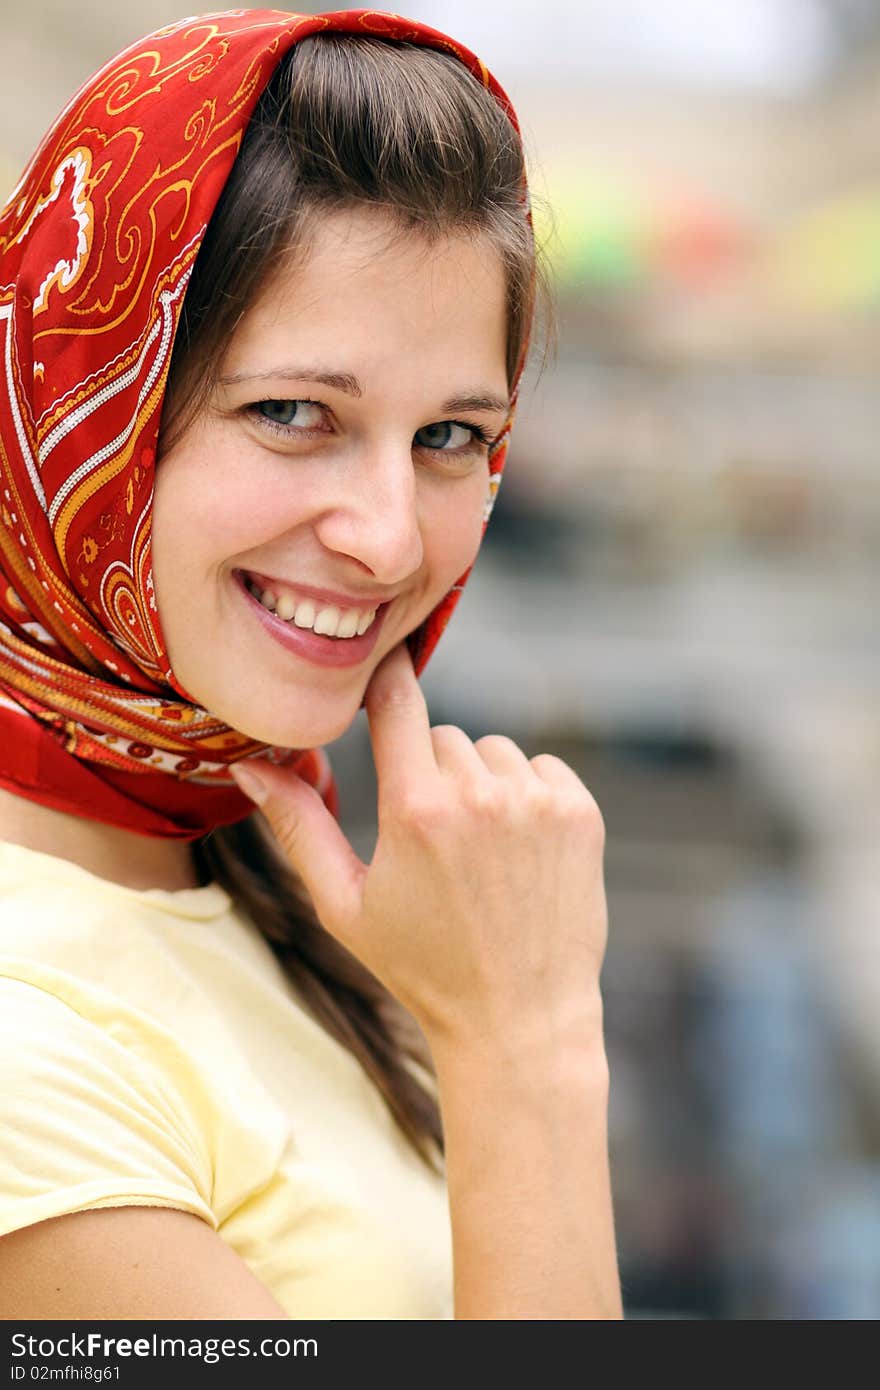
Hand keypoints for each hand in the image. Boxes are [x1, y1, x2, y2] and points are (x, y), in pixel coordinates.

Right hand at [230, 643, 607, 1056]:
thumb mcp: (345, 905)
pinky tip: (518, 851)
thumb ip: (298, 828)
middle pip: (441, 735)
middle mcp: (480, 795)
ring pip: (493, 751)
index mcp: (416, 810)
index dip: (385, 679)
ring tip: (478, 853)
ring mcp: (538, 803)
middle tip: (431, 840)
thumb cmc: (421, 968)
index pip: (397, 699)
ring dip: (481, 783)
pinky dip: (528, 795)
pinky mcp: (581, 814)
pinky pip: (542, 767)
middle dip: (429, 771)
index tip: (380, 666)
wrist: (519, 1020)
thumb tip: (249, 767)